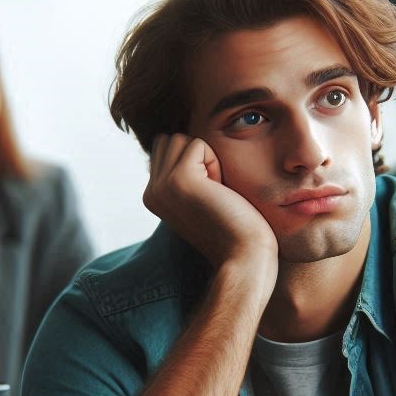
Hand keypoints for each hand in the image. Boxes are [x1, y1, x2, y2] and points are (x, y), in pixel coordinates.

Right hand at [144, 134, 277, 293]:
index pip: (168, 149)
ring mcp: (161, 187)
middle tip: (214, 193)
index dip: (197, 163)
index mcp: (154, 197)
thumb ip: (189, 172)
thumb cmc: (235, 229)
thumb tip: (186, 140)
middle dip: (199, 157)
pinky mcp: (177, 180)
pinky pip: (199, 144)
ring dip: (207, 158)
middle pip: (172, 140)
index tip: (209, 196)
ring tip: (216, 192)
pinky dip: (216, 162)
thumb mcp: (203, 197)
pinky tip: (220, 192)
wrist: (244, 257)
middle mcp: (151, 192)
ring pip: (182, 138)